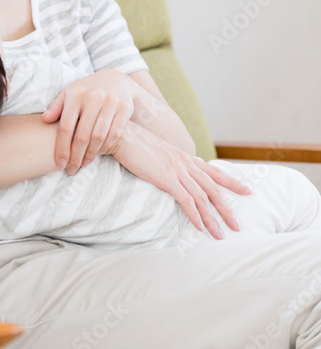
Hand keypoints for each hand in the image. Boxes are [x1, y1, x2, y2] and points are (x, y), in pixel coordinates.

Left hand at [42, 69, 136, 174]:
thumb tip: (44, 119)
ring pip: (99, 136)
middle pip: (82, 134)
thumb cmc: (86, 90)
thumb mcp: (69, 93)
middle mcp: (94, 97)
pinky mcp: (125, 108)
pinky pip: (114, 134)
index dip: (61, 147)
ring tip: (83, 164)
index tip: (59, 163)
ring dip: (90, 154)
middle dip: (76, 156)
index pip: (66, 126)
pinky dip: (105, 147)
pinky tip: (98, 154)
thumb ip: (57, 106)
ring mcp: (111, 102)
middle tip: (71, 169)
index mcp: (76, 94)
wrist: (116, 79)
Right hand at [104, 121, 252, 238]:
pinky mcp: (166, 178)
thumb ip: (169, 162)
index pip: (214, 171)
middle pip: (213, 189)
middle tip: (237, 225)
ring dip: (212, 218)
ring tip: (219, 234)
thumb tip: (171, 171)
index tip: (247, 190)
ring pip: (202, 198)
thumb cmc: (135, 144)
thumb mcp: (158, 152)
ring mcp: (177, 171)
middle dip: (227, 209)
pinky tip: (200, 227)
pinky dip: (195, 215)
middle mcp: (186, 164)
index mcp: (185, 157)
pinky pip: (186, 200)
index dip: (232, 182)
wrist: (122, 135)